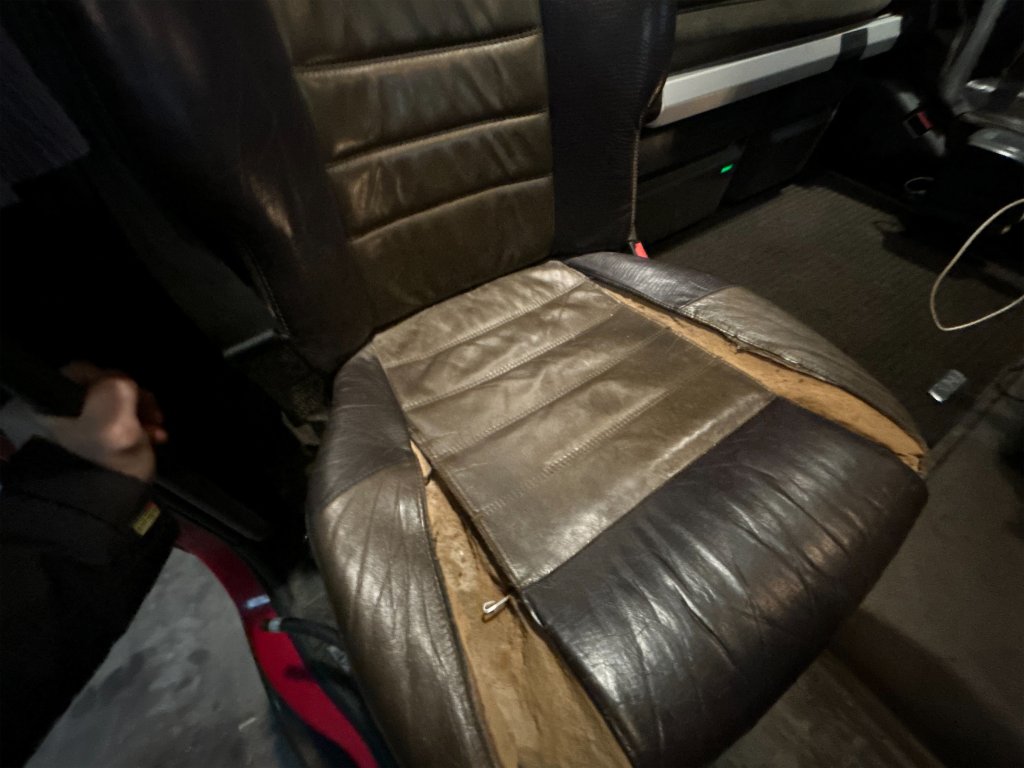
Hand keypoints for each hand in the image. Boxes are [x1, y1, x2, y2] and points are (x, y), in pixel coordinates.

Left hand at [40, 362, 166, 481]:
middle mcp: (57, 414)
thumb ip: (117, 387)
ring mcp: (76, 431)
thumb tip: (126, 383)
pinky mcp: (94, 446)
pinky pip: (119, 425)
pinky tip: (154, 438)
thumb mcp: (113, 418)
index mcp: (51, 403)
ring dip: (142, 414)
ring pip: (115, 406)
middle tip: (153, 414)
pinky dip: (139, 428)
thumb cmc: (105, 462)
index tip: (138, 396)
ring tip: (157, 430)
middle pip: (103, 388)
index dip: (116, 378)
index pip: (85, 371)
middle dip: (135, 399)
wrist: (104, 510)